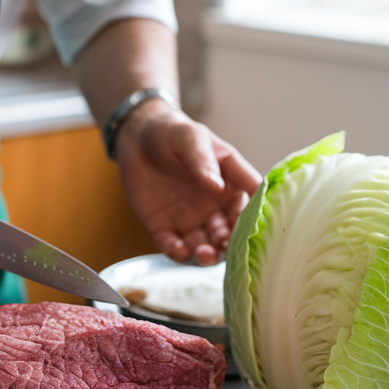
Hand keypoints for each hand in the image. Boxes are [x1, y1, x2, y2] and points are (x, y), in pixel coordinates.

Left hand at [115, 103, 260, 264]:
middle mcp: (215, 208)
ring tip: (202, 252)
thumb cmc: (174, 134)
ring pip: (204, 247)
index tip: (248, 227)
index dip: (250, 219)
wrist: (138, 138)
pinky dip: (178, 252)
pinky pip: (173, 247)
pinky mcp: (165, 228)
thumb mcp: (191, 137)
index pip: (248, 207)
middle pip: (229, 234)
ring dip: (206, 254)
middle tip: (222, 242)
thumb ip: (203, 160)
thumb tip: (216, 186)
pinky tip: (178, 249)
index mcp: (230, 186)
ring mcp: (190, 221)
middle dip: (228, 243)